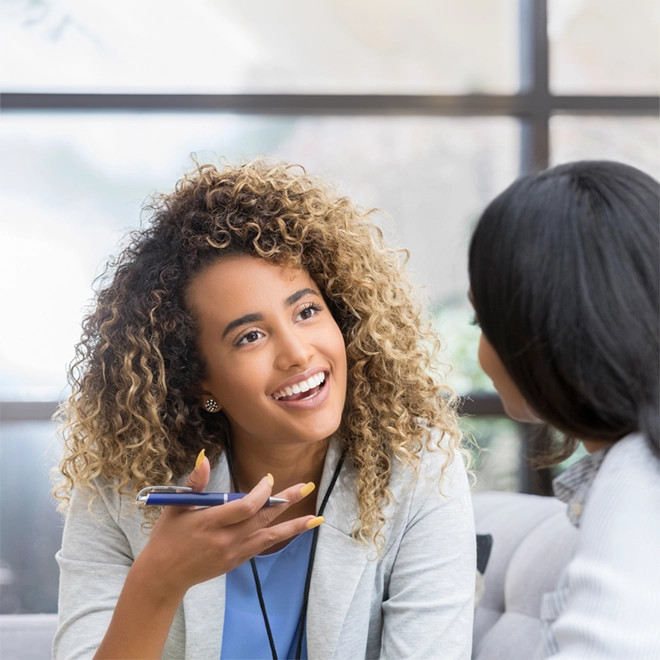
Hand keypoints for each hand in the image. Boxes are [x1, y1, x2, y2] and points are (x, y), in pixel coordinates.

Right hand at [132, 450, 320, 600]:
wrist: (163, 576)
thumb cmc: (167, 536)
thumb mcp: (176, 506)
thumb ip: (195, 483)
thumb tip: (204, 457)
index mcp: (210, 522)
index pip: (245, 506)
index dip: (261, 492)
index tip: (269, 479)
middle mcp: (225, 539)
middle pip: (263, 518)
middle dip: (286, 501)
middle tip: (307, 487)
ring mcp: (233, 553)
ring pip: (269, 536)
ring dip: (293, 526)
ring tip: (315, 518)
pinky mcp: (236, 561)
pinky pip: (262, 546)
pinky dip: (279, 537)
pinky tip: (294, 530)